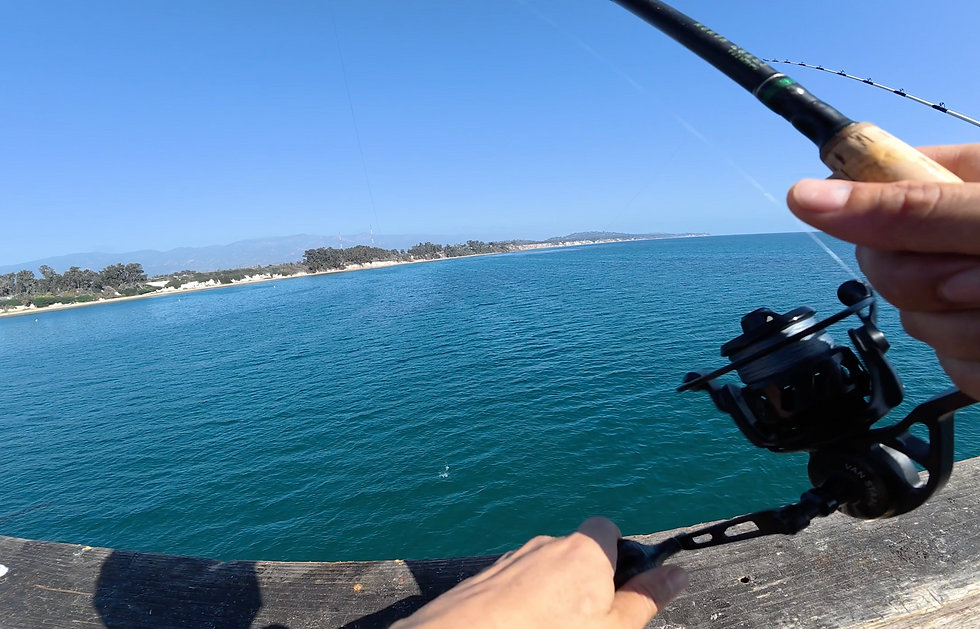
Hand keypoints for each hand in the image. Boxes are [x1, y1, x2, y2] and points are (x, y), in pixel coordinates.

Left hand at [391, 517, 687, 628]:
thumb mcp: (613, 627)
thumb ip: (646, 598)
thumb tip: (679, 573)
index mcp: (584, 550)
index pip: (608, 530)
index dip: (619, 558)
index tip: (620, 593)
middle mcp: (545, 546)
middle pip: (576, 557)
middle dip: (585, 588)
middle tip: (589, 624)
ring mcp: (511, 562)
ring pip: (543, 576)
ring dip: (552, 602)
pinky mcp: (484, 582)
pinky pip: (513, 590)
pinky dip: (521, 609)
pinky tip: (521, 627)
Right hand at [786, 144, 979, 398]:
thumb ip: (909, 211)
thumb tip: (804, 195)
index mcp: (962, 178)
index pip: (872, 185)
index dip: (876, 218)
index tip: (917, 237)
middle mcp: (959, 233)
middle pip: (883, 265)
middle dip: (931, 286)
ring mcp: (971, 294)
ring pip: (917, 322)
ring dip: (965, 332)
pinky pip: (950, 367)